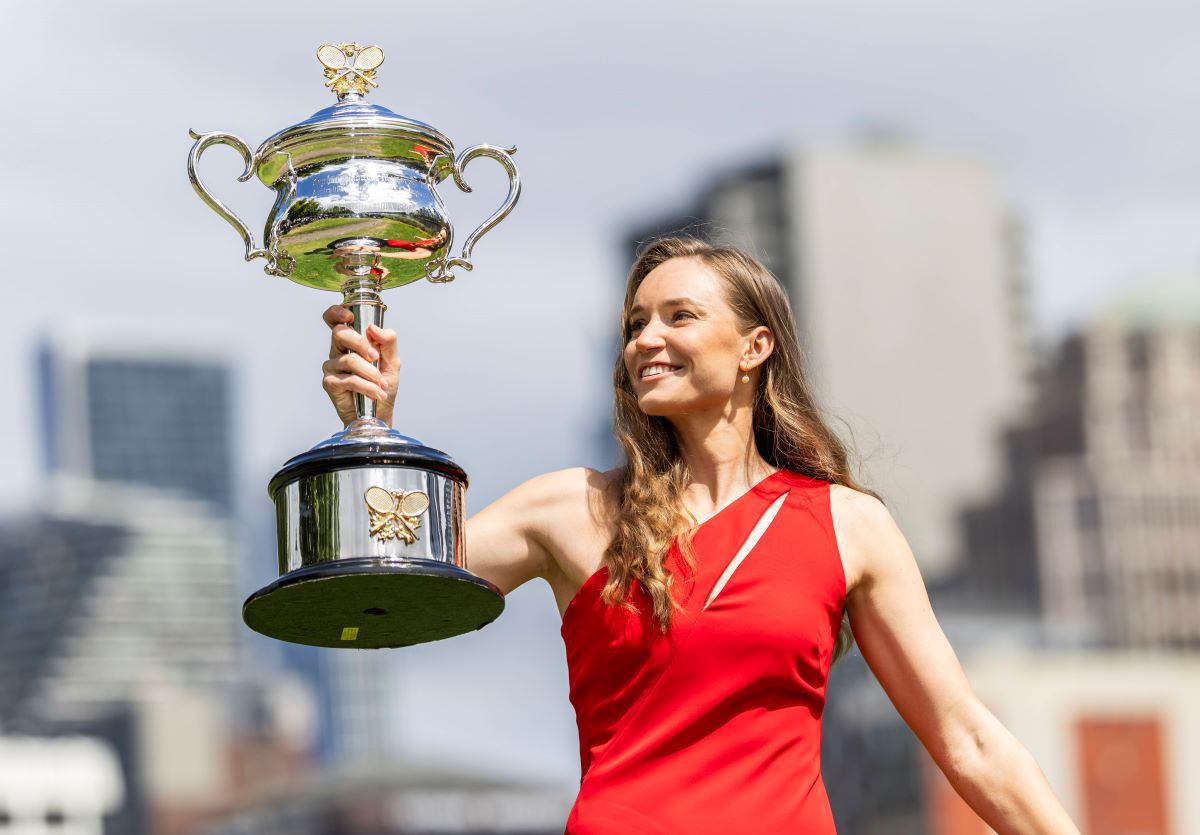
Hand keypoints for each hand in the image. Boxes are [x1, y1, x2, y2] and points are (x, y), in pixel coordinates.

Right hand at [321, 305, 399, 425]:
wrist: (380, 412)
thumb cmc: (383, 385)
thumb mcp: (392, 361)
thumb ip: (388, 341)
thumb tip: (374, 328)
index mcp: (351, 340)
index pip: (334, 319)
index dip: (337, 312)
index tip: (350, 317)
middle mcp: (338, 350)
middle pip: (340, 333)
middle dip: (361, 343)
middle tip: (376, 357)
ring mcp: (332, 366)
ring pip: (349, 359)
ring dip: (371, 373)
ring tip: (382, 385)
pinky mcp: (330, 383)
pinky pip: (349, 379)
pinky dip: (367, 386)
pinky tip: (376, 393)